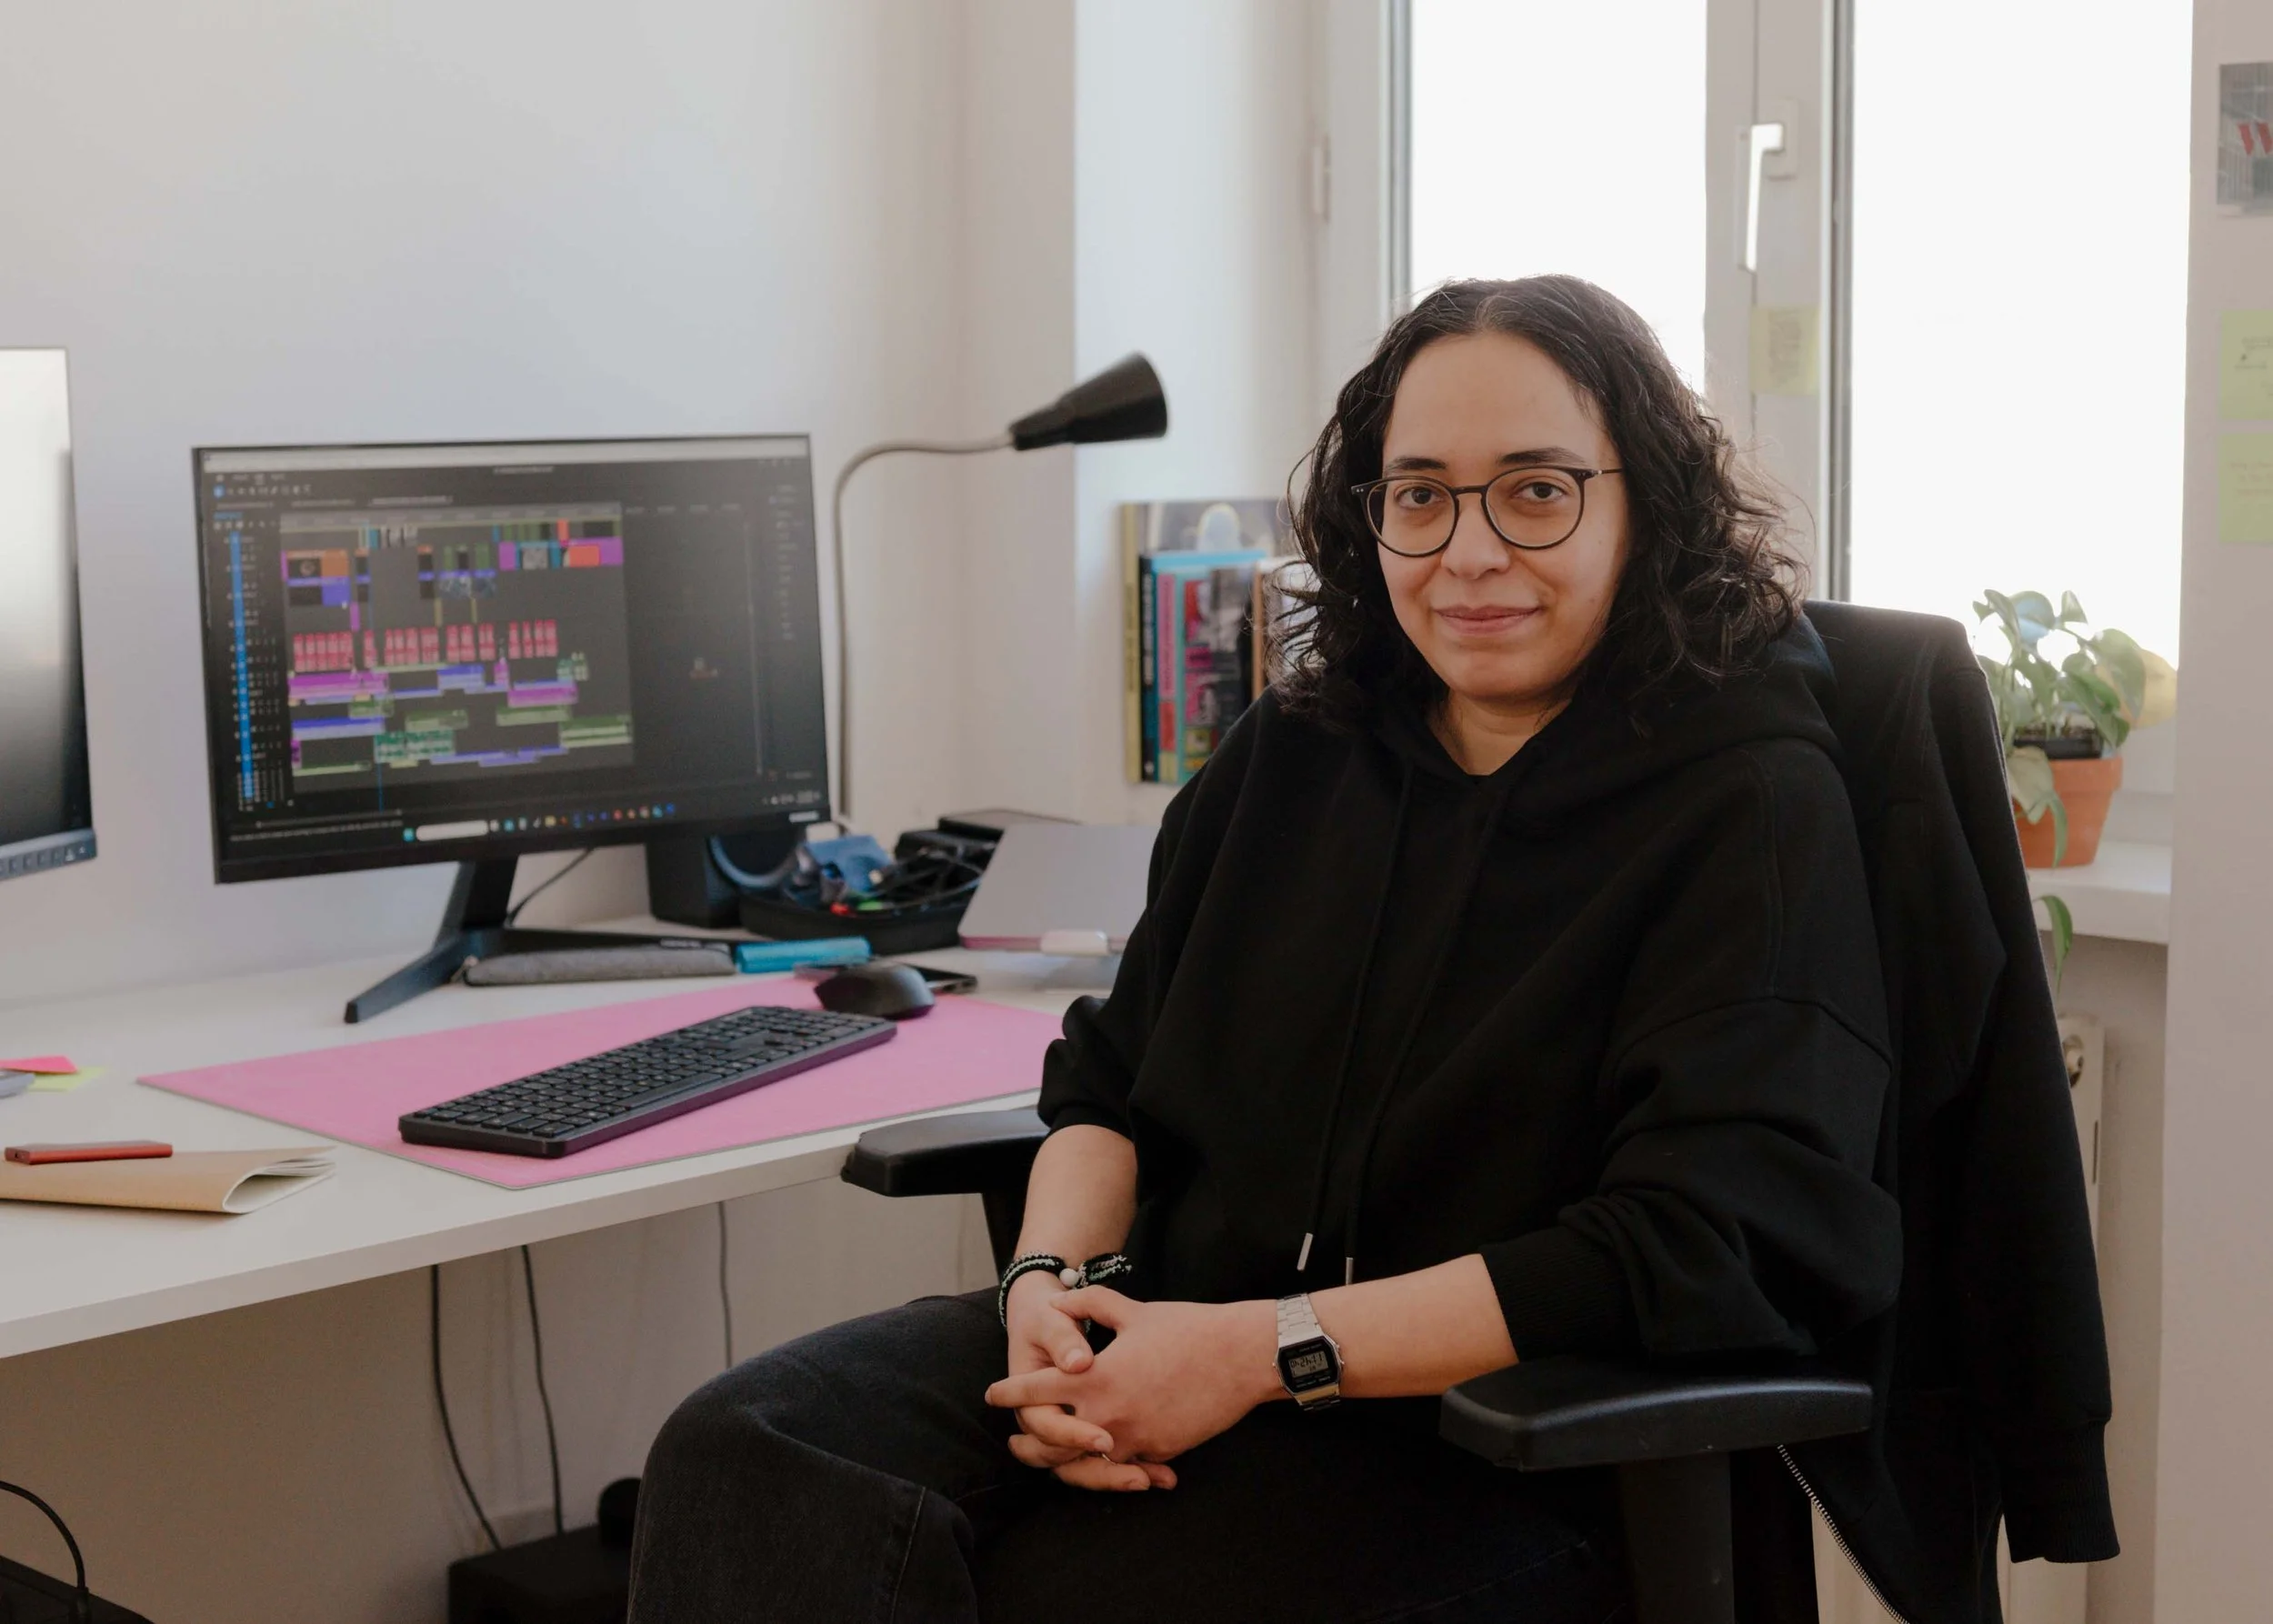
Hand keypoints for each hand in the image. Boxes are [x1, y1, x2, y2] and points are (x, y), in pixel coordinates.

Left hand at [987, 1288, 1278, 1479]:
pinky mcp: (1158, 1452)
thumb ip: (1089, 1305)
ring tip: (1051, 1461)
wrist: (1240, 1358)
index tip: (993, 1395)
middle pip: (1049, 1442)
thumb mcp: (1132, 1311)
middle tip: (1014, 1442)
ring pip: (1084, 1465)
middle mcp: (1107, 1414)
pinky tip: (1099, 1463)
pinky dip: (1108, 1467)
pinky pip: (1124, 1466)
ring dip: (1063, 1464)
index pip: (1035, 1391)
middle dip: (1027, 1445)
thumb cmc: (1188, 1329)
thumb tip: (1060, 1301)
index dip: (1009, 1393)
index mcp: (1095, 1377)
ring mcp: (1134, 1438)